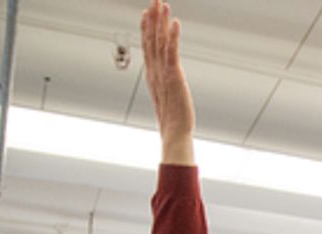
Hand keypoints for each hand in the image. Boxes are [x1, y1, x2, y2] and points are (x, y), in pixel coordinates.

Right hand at [141, 1, 195, 162]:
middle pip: (151, 39)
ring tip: (162, 4)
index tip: (147, 13)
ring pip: (160, 41)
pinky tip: (175, 23)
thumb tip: (167, 84)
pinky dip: (173, 36)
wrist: (174, 132)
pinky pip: (172, 52)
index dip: (146, 28)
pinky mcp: (174, 76)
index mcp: (152, 75)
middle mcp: (155, 71)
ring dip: (161, 21)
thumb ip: (164, 86)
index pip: (148, 46)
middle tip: (154, 0)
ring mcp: (163, 72)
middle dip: (153, 18)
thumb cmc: (173, 120)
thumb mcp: (166, 98)